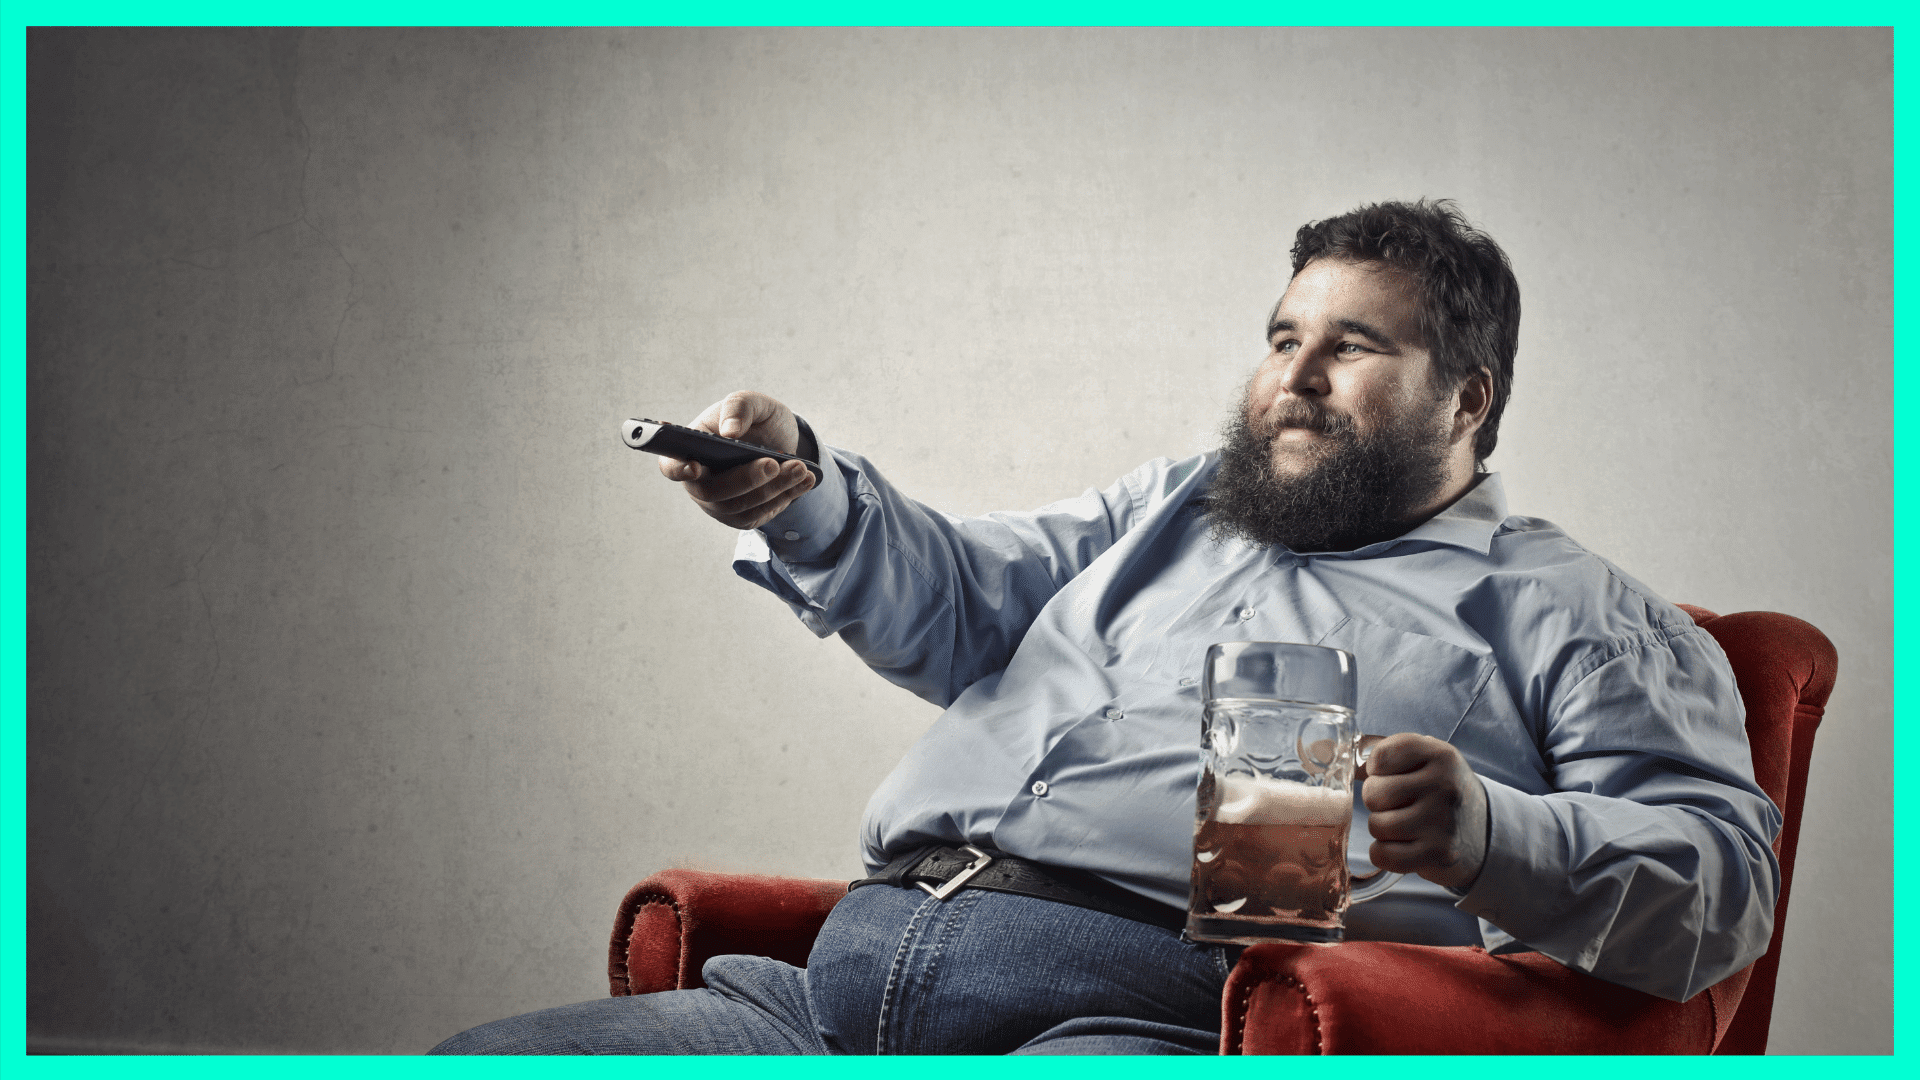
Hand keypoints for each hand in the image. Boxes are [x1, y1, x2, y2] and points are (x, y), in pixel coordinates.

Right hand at [657, 390, 816, 529]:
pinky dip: (785, 497)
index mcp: (691, 450)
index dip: (678, 469)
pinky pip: (761, 514)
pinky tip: (805, 481)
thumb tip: (729, 431)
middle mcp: (699, 482)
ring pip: (742, 506)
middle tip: (773, 463)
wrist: (780, 441)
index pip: (671, 466)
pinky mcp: (742, 516)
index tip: (695, 466)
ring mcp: (719, 503)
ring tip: (801, 469)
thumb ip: (739, 406)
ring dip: (774, 488)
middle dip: (747, 479)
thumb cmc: (756, 420)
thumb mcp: (753, 402)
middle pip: (714, 492)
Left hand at [1361, 733, 1489, 888]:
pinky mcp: (1438, 854)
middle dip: (1376, 801)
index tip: (1391, 774)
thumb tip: (1321, 748)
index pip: (1380, 756)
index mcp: (1440, 754)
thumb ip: (1377, 749)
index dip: (1375, 769)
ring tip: (1402, 824)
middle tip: (1397, 804)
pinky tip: (1400, 846)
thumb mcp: (1421, 758)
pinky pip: (1384, 856)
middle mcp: (1444, 785)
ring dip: (1381, 828)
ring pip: (1377, 826)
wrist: (1482, 831)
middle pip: (1374, 793)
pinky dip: (1383, 854)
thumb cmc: (1437, 789)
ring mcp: (1443, 822)